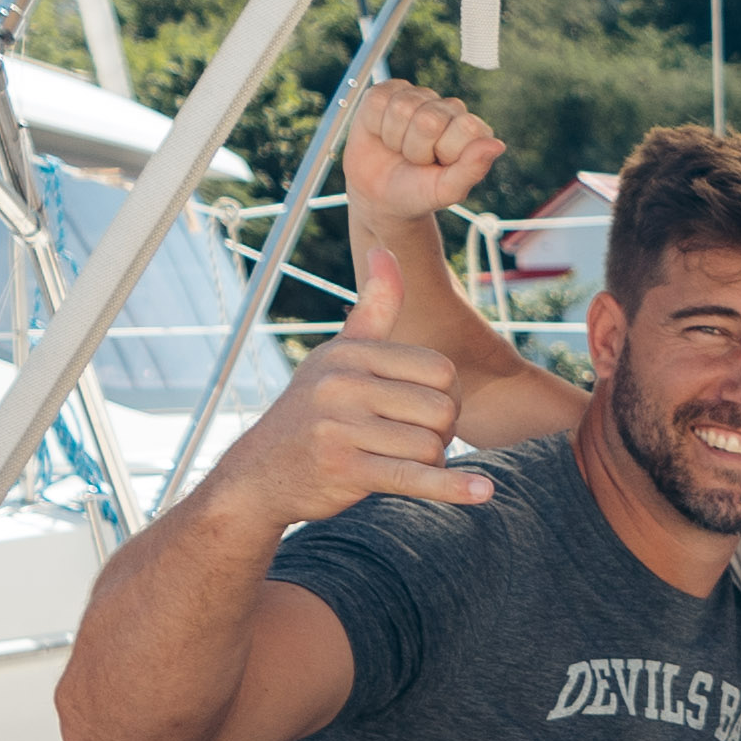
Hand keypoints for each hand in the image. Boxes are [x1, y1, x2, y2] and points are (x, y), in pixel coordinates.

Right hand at [222, 332, 488, 528]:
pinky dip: (452, 488)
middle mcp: (342, 385)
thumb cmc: (312, 411)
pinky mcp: (345, 470)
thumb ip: (373, 308)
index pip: (439, 369)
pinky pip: (414, 477)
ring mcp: (341, 428)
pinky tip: (482, 492)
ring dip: (431, 462)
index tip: (422, 410)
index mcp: (350, 354)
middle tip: (413, 441)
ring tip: (401, 461)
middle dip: (442, 431)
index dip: (445, 395)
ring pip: (432, 445)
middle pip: (442, 408)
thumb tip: (385, 249)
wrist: (258, 474)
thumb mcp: (339, 355)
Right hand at [338, 81, 505, 238]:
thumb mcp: (446, 190)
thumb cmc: (417, 192)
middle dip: (416, 149)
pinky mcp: (388, 93)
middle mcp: (449, 109)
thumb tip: (497, 145)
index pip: (466, 127)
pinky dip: (375, 124)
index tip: (439, 166)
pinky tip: (382, 134)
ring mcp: (419, 97)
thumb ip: (472, 169)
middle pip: (429, 119)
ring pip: (402, 108)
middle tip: (416, 161)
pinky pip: (378, 100)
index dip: (445, 151)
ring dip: (395, 138)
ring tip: (399, 149)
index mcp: (472, 131)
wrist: (379, 196)